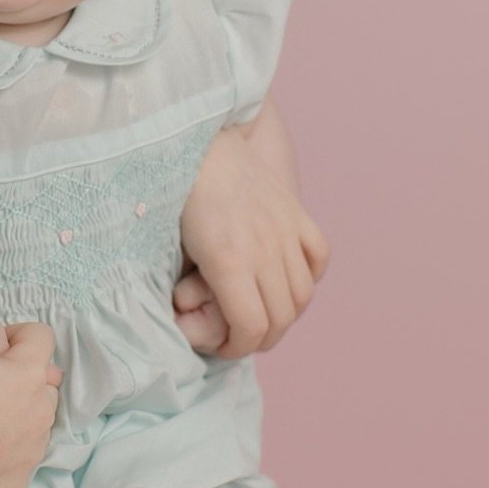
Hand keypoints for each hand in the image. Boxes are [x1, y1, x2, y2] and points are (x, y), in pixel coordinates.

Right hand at [0, 292, 59, 487]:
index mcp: (29, 375)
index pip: (40, 336)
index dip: (11, 334)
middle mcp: (42, 414)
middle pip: (41, 379)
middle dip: (16, 375)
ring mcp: (32, 452)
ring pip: (34, 419)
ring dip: (14, 411)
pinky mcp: (18, 483)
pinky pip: (19, 456)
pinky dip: (3, 449)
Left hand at [178, 122, 329, 358]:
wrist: (194, 140)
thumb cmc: (170, 192)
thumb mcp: (170, 246)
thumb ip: (190, 287)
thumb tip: (191, 318)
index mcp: (228, 261)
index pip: (252, 327)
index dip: (240, 347)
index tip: (224, 347)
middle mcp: (264, 248)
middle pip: (281, 317)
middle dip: (261, 337)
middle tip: (241, 338)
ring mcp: (284, 230)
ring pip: (302, 293)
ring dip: (286, 313)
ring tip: (263, 315)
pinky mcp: (294, 212)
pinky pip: (318, 256)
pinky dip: (308, 275)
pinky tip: (287, 280)